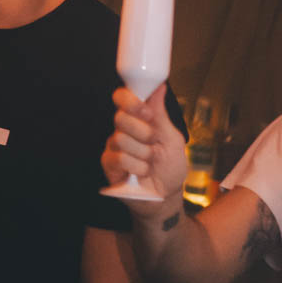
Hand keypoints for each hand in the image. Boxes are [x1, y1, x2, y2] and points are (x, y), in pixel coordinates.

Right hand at [102, 82, 187, 216]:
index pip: (122, 98)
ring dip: (143, 153)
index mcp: (137, 119)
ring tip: (150, 162)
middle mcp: (122, 130)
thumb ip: (162, 114)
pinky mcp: (109, 164)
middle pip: (121, 117)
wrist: (166, 196)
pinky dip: (137, 166)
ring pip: (121, 139)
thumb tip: (160, 87)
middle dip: (143, 131)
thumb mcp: (172, 138)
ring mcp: (113, 147)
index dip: (130, 100)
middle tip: (153, 142)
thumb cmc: (170, 167)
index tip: (146, 112)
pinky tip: (142, 172)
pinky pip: (120, 158)